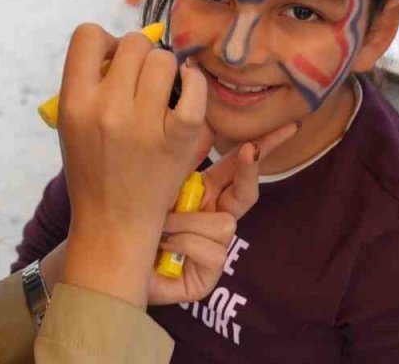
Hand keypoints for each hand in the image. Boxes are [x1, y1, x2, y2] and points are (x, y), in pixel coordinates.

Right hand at [56, 23, 212, 306]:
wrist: (114, 223)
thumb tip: (121, 45)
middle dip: (139, 56)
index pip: (87, 36)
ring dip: (166, 69)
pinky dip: (194, 82)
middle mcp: (107, 110)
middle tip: (141, 80)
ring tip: (162, 90)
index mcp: (74, 103)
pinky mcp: (178, 139)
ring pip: (163, 59)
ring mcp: (144, 125)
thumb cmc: (94, 170)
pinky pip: (193, 87)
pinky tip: (187, 88)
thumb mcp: (71, 126)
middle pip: (133, 44)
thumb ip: (89, 84)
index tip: (112, 62)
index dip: (104, 42)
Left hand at [147, 123, 296, 304]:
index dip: (262, 148)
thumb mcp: (160, 181)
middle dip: (248, 171)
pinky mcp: (207, 278)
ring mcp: (214, 250)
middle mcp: (215, 220)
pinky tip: (163, 247)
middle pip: (247, 194)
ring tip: (160, 225)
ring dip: (188, 222)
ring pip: (224, 224)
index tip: (287, 127)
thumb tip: (202, 120)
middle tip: (250, 150)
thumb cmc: (132, 220)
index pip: (239, 168)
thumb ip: (183, 157)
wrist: (110, 261)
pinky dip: (183, 245)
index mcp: (206, 195)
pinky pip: (212, 251)